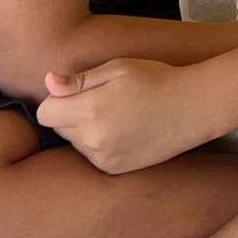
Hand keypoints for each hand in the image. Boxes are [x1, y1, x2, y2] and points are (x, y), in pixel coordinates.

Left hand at [35, 59, 203, 174]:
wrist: (192, 107)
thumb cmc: (156, 79)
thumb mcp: (118, 68)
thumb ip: (79, 80)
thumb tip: (48, 81)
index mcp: (90, 110)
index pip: (45, 113)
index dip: (57, 99)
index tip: (76, 92)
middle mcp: (93, 139)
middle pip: (58, 128)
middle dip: (71, 114)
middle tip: (101, 100)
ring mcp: (104, 157)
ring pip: (75, 143)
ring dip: (85, 130)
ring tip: (116, 114)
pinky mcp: (114, 169)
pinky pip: (92, 156)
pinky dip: (99, 144)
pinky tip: (123, 130)